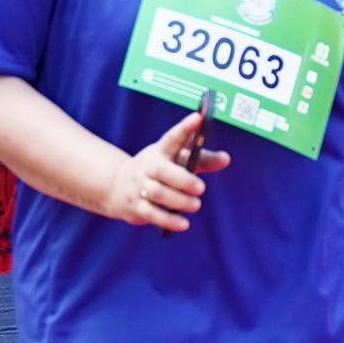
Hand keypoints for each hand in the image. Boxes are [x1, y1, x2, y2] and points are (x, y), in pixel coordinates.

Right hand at [97, 107, 230, 231]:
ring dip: (178, 200)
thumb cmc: (158, 171)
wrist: (117, 186)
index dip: (184, 128)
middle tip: (201, 188)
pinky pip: (152, 214)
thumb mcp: (176, 161)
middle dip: (181, 179)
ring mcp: (139, 186)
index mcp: (159, 151)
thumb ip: (203, 159)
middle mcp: (147, 167)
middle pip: (161, 170)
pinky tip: (184, 224)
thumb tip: (226, 159)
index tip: (198, 118)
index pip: (172, 138)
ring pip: (157, 193)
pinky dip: (168, 220)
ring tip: (196, 205)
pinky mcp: (136, 206)